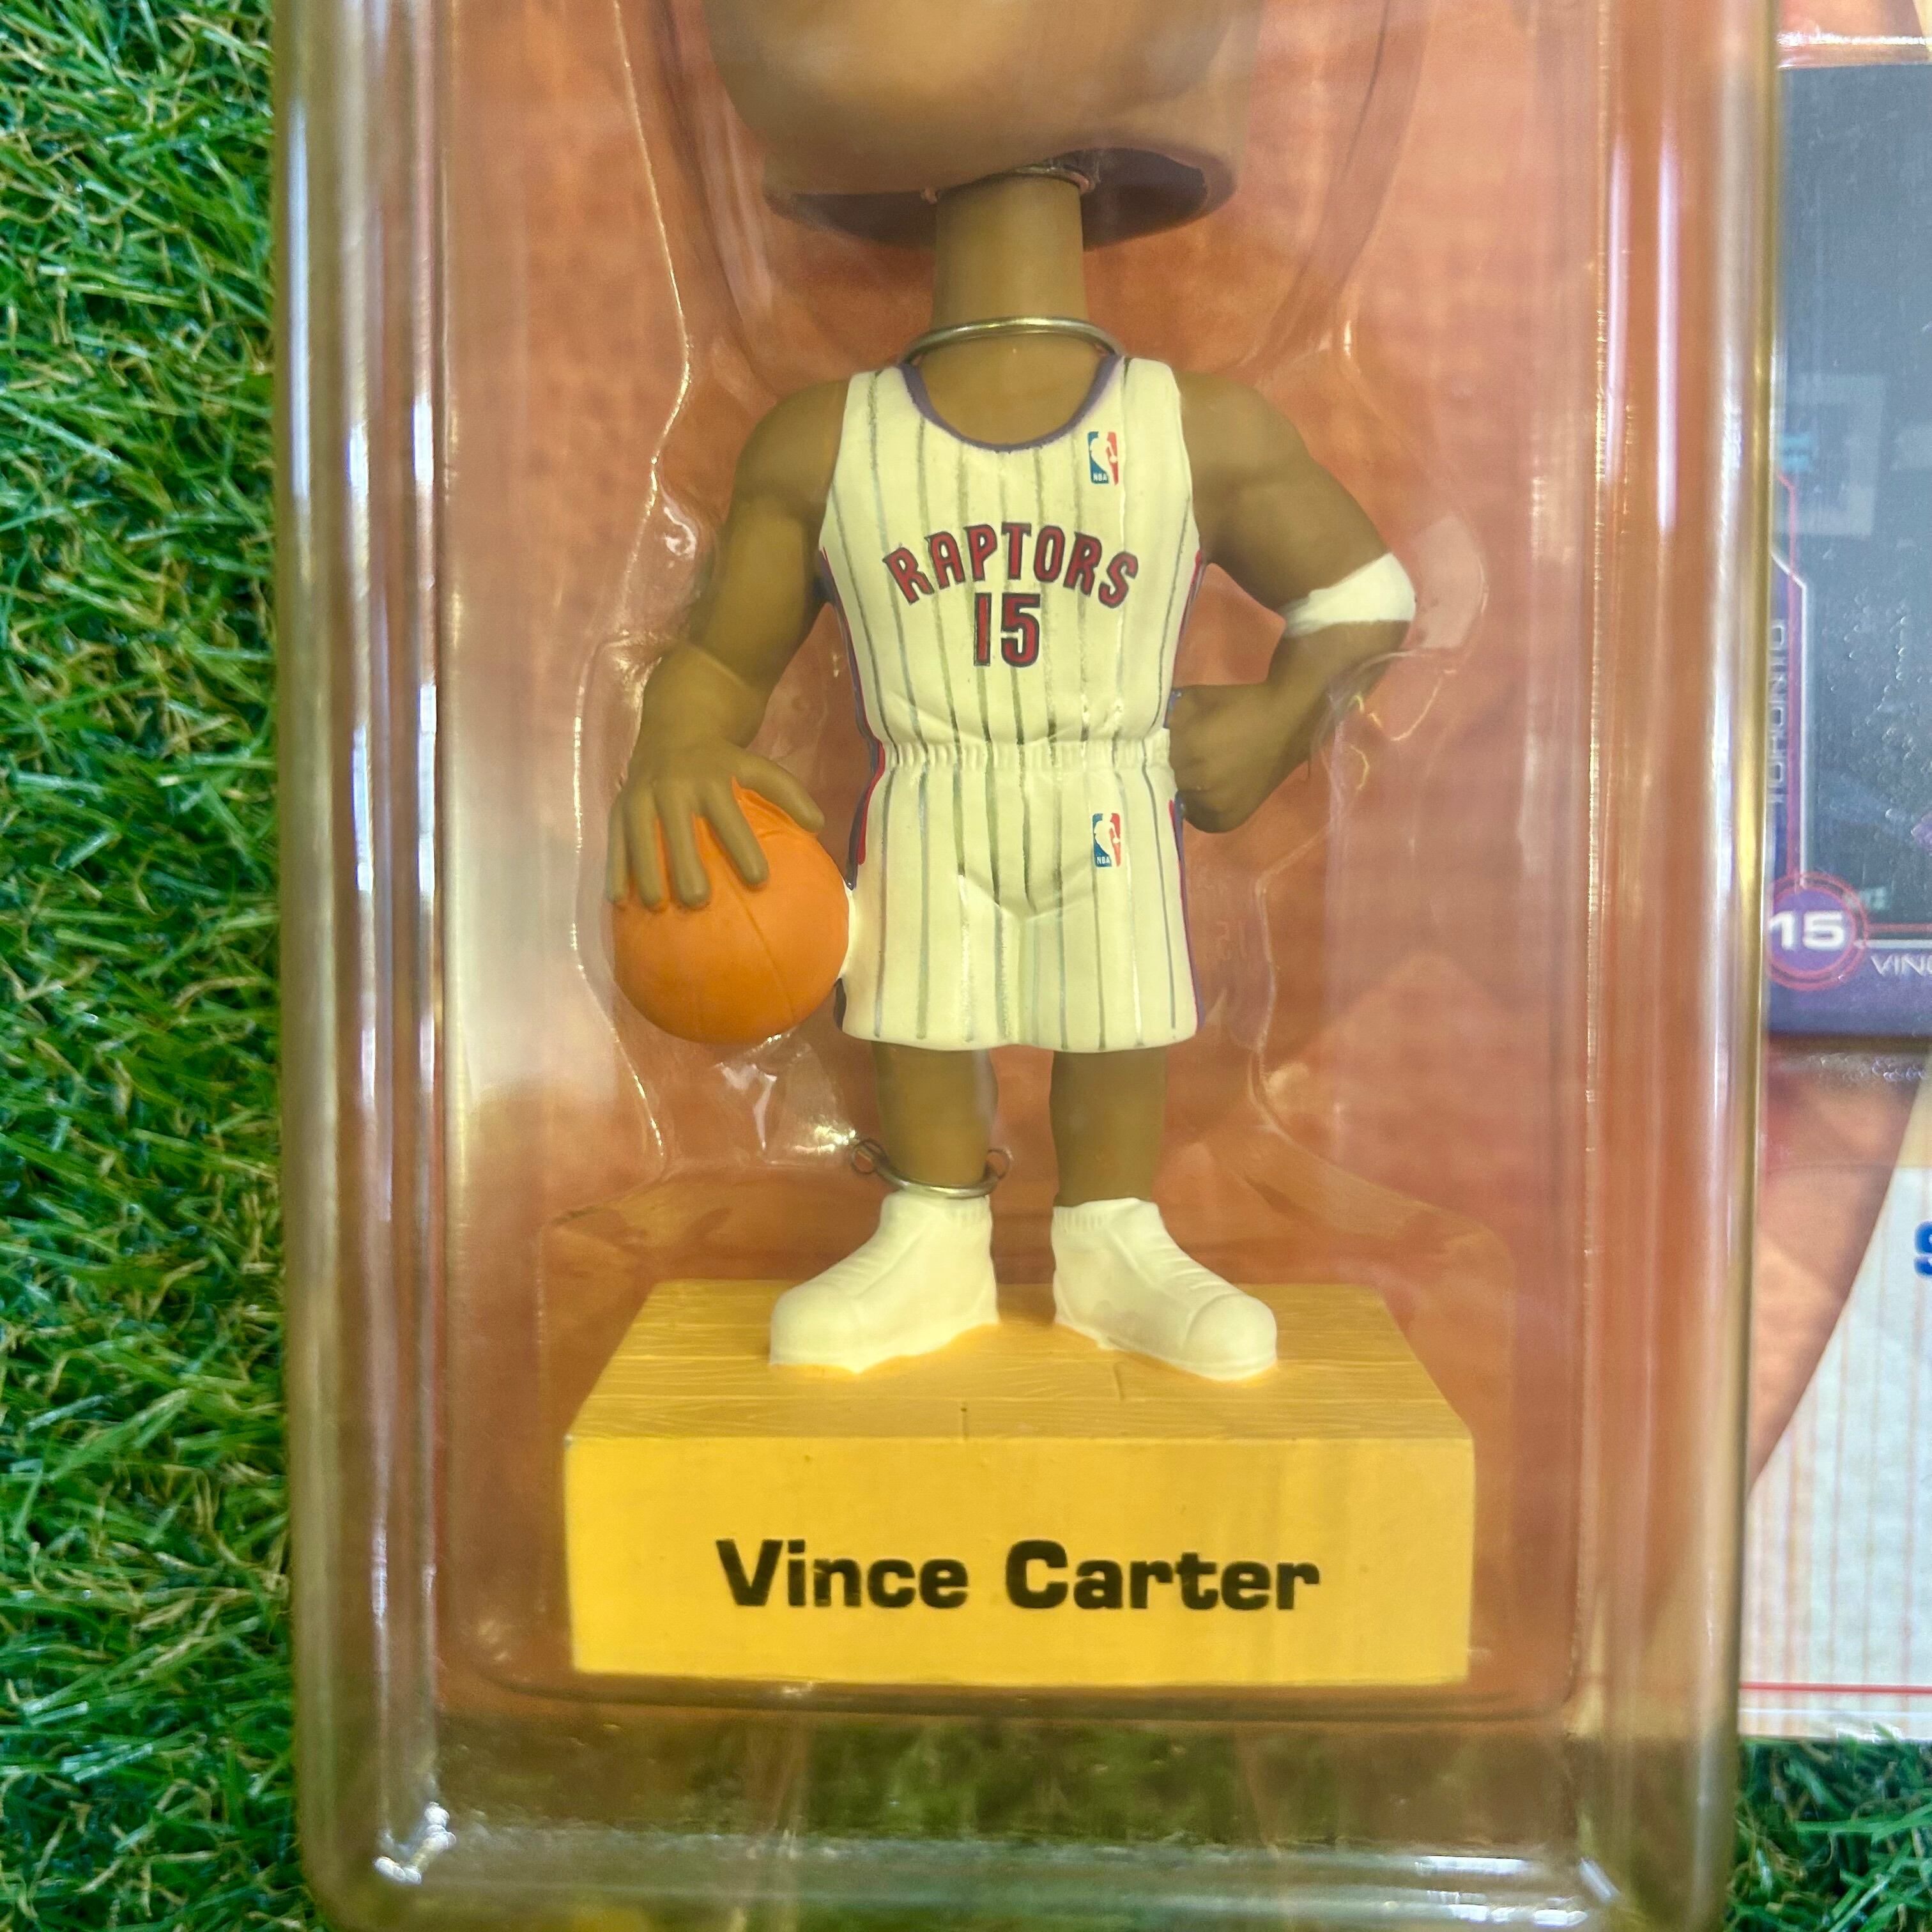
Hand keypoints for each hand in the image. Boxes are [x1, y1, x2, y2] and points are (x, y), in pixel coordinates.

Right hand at [607, 739, 823, 909]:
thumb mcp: (756, 766)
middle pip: (678, 830)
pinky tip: (617, 899)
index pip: (728, 817)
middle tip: (698, 901)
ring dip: (647, 871)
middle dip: (686, 864)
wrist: (675, 725)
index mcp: (710, 779)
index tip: (759, 880)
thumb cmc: (723, 760)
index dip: (743, 847)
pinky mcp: (619, 806)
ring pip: (641, 837)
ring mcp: (642, 797)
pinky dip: (615, 867)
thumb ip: (787, 793)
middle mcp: (673, 788)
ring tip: (656, 906)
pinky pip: (615, 839)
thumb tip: (818, 826)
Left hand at [1168, 680, 1328, 833]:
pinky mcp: (1230, 820)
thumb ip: (1169, 716)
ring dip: (1189, 787)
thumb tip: (1153, 735)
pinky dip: (1201, 808)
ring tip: (1206, 773)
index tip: (1181, 741)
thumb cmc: (1241, 706)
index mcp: (1191, 748)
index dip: (1170, 747)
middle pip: (1172, 777)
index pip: (1159, 755)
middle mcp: (1201, 781)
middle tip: (1196, 756)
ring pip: (1185, 798)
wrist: (1287, 724)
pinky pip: (1202, 819)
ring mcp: (1216, 805)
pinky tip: (1209, 793)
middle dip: (1179, 766)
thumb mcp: (1197, 699)